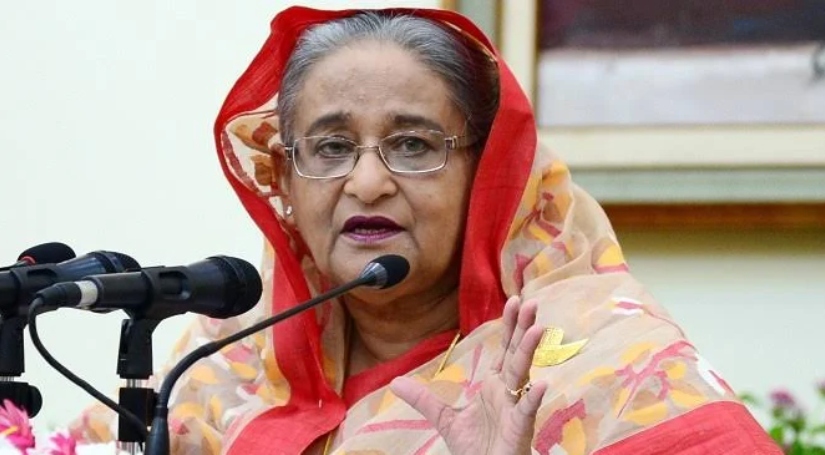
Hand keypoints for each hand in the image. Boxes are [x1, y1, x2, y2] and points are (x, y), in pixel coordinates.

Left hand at [391, 297, 546, 454]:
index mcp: (494, 385)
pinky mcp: (520, 428)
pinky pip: (527, 410)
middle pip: (516, 353)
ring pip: (523, 375)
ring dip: (530, 351)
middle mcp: (507, 391)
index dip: (509, 325)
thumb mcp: (444, 419)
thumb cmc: (475, 448)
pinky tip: (541, 383)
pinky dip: (533, 397)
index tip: (515, 300)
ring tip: (537, 328)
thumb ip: (423, 399)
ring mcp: (515, 408)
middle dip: (523, 328)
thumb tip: (395, 382)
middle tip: (532, 302)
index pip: (504, 349)